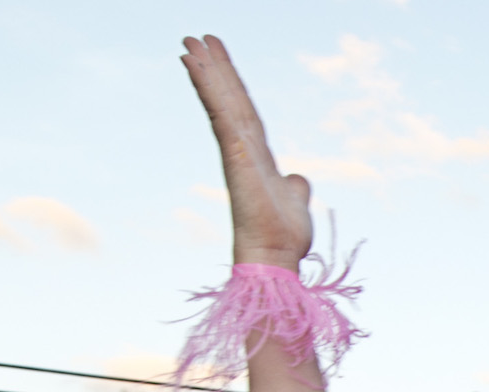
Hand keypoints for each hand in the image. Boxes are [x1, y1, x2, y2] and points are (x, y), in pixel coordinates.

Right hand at [180, 34, 316, 265]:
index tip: (218, 57)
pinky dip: (206, 85)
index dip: (232, 85)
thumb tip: (299, 179)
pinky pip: (219, 110)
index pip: (244, 112)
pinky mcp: (234, 151)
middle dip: (214, 67)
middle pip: (230, 98)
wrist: (275, 255)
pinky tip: (192, 62)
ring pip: (221, 100)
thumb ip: (295, 185)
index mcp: (256, 156)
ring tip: (189, 42)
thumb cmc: (284, 236)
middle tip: (196, 38)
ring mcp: (236, 149)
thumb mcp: (295, 200)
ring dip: (206, 69)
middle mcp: (243, 149)